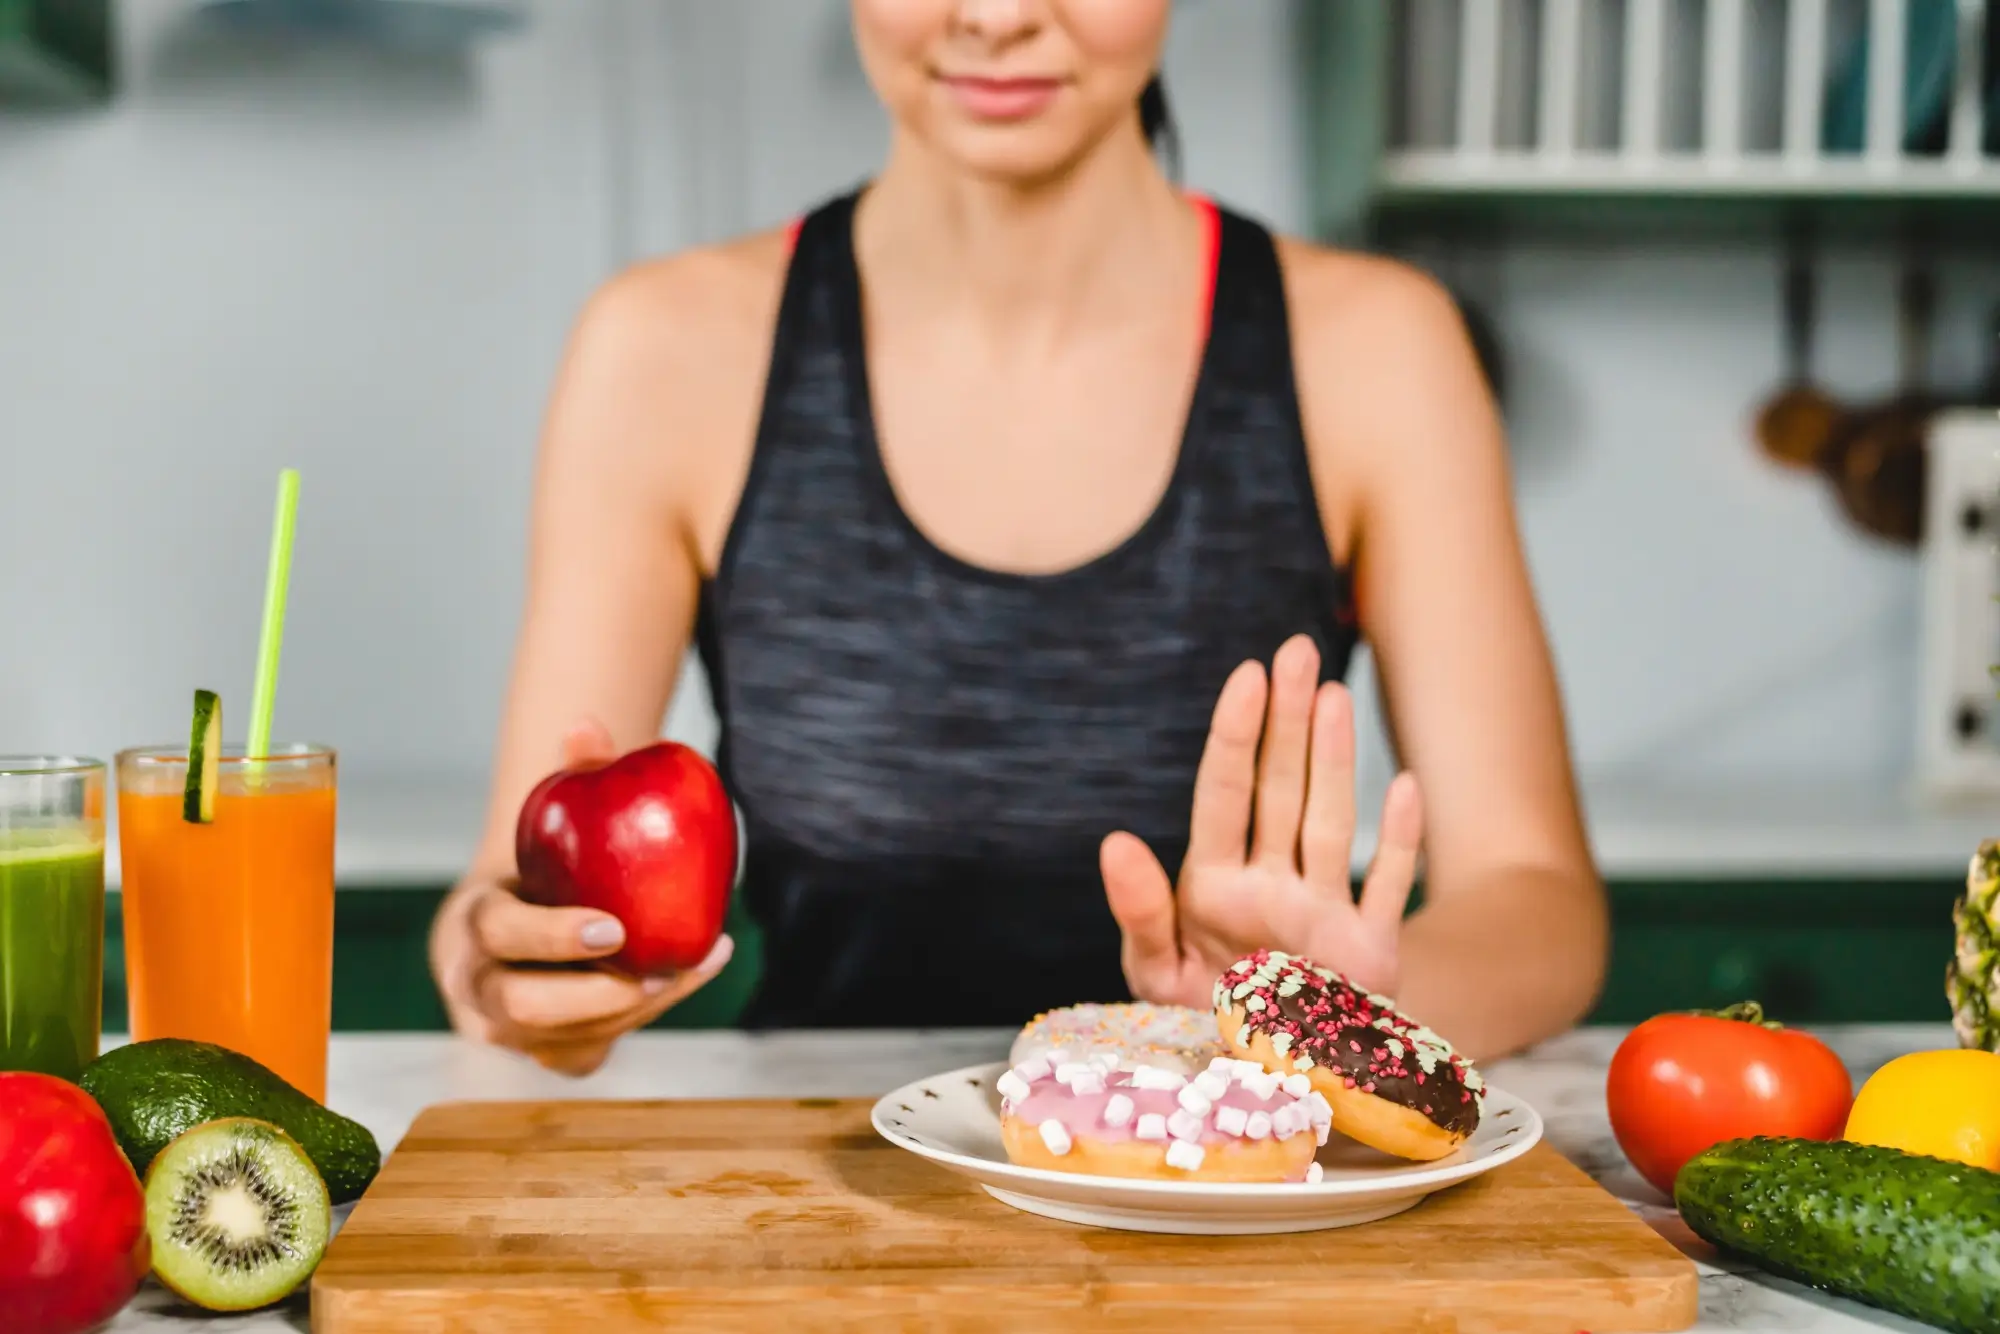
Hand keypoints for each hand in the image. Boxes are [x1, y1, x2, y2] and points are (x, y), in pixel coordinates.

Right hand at [429, 719, 734, 1076]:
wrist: (523, 921)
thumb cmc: (545, 861)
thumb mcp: (552, 819)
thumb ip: (575, 771)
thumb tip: (589, 723)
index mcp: (471, 927)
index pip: (500, 937)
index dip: (552, 937)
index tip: (614, 926)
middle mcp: (480, 991)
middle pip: (523, 1009)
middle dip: (593, 996)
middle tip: (657, 971)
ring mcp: (511, 1035)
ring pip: (567, 1042)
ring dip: (639, 1011)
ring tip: (696, 962)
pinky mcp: (550, 1054)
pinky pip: (593, 1053)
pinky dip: (647, 1022)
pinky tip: (696, 972)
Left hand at [1101, 634, 1423, 1008]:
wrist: (1270, 1087)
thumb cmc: (1203, 1022)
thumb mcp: (1155, 974)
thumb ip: (1139, 910)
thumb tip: (1115, 840)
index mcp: (1213, 886)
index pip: (1224, 796)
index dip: (1234, 736)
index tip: (1246, 675)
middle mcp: (1271, 886)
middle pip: (1280, 789)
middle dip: (1287, 720)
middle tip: (1297, 649)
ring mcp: (1323, 913)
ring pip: (1328, 822)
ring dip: (1334, 760)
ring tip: (1332, 693)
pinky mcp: (1369, 953)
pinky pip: (1387, 888)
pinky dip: (1398, 842)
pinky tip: (1405, 786)